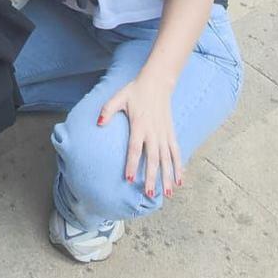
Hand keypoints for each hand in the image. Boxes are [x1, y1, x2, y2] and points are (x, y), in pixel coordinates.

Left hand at [98, 76, 183, 201]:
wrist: (157, 83)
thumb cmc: (135, 91)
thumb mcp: (119, 97)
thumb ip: (108, 110)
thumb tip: (98, 123)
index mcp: (139, 125)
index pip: (135, 148)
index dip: (133, 164)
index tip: (130, 179)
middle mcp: (153, 132)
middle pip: (153, 158)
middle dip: (152, 177)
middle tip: (150, 194)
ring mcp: (164, 134)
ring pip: (167, 159)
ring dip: (167, 177)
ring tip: (167, 194)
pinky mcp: (171, 133)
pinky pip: (176, 152)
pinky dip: (179, 166)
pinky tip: (179, 181)